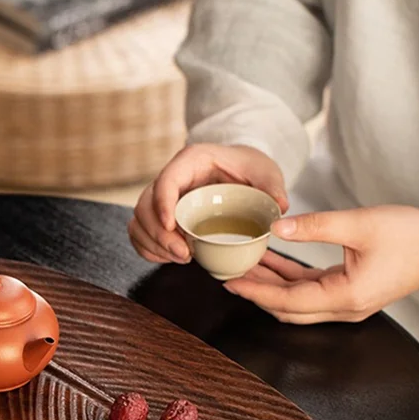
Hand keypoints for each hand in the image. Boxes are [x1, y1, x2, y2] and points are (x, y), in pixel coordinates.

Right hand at [129, 144, 288, 263]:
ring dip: (153, 244)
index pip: (166, 181)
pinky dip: (149, 249)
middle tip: (183, 254)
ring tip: (180, 258)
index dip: (162, 204)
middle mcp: (169, 178)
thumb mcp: (264, 171)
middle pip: (146, 206)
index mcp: (190, 161)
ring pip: (139, 222)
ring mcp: (161, 198)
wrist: (239, 171)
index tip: (171, 226)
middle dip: (158, 234)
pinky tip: (169, 258)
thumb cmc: (248, 167)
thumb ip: (271, 186)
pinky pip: (141, 233)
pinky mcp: (158, 215)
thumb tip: (279, 206)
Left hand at [224, 205, 418, 323]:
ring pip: (295, 299)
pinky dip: (288, 276)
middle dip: (256, 291)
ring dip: (270, 283)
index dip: (255, 291)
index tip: (230, 281)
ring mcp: (346, 302)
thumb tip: (277, 226)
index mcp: (345, 296)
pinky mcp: (349, 290)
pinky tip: (270, 259)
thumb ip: (315, 226)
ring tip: (244, 264)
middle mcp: (343, 307)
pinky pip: (309, 288)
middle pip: (286, 307)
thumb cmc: (412, 236)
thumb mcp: (360, 224)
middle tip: (228, 275)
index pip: (286, 301)